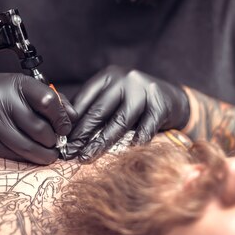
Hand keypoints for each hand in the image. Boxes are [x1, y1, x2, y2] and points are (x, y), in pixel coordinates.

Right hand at [0, 67, 76, 163]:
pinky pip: (10, 155)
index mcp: (17, 84)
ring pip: (26, 147)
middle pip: (40, 129)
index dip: (62, 118)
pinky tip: (30, 155)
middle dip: (54, 141)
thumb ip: (51, 99)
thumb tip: (73, 119)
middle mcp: (2, 101)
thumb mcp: (22, 87)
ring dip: (44, 155)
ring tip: (49, 154)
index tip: (65, 127)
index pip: (48, 101)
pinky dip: (26, 159)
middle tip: (56, 143)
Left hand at [65, 65, 188, 161]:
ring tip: (87, 157)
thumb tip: (65, 131)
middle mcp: (125, 79)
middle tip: (68, 152)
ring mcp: (144, 91)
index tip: (60, 140)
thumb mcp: (113, 98)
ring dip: (101, 143)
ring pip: (119, 122)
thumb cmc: (134, 102)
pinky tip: (123, 155)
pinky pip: (145, 129)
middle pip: (99, 110)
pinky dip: (134, 143)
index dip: (71, 121)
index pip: (84, 99)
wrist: (173, 99)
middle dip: (81, 134)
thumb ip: (92, 108)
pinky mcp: (160, 104)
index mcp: (108, 76)